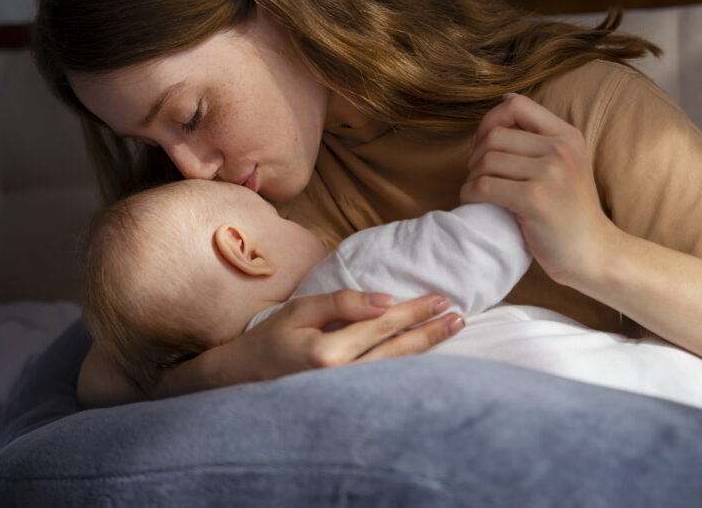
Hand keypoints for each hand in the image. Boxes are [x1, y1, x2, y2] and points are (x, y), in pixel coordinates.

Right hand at [256, 290, 464, 375]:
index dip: (414, 311)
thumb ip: (343, 303)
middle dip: (430, 332)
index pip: (383, 326)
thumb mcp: (301, 310)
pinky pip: (386, 382)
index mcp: (329, 353)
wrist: (243, 380)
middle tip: (458, 316)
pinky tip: (426, 355)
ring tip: (451, 331)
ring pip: (397, 370)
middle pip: (398, 351)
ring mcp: (346, 395)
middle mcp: (342, 378)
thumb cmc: (270, 339)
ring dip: (426, 349)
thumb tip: (386, 300)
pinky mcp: (348, 402)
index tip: (440, 299)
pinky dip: (409, 367)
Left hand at [461, 93, 622, 288]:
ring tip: (477, 192)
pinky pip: (484, 186)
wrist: (595, 254)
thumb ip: (540, 137)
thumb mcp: (566, 164)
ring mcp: (549, 173)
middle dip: (475, 155)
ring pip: (486, 160)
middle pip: (495, 135)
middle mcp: (560, 149)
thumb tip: (504, 99)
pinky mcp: (534, 200)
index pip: (516, 104)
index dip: (490, 120)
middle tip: (478, 176)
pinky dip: (470, 194)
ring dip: (471, 177)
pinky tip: (475, 202)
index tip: (484, 144)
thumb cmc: (571, 213)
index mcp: (567, 136)